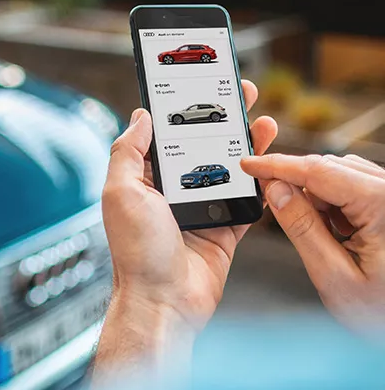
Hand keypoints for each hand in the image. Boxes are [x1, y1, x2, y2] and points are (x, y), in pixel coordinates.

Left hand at [96, 82, 276, 370]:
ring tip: (260, 119)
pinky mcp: (223, 227)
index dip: (179, 110)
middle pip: (200, 147)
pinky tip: (268, 160)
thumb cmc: (137, 253)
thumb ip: (127, 152)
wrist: (164, 303)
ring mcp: (199, 208)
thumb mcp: (120, 193)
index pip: (163, 136)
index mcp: (143, 181)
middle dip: (219, 120)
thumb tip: (140, 116)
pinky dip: (258, 180)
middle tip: (238, 93)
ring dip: (244, 144)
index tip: (196, 86)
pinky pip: (245, 199)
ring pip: (227, 168)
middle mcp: (170, 192)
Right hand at [240, 153, 384, 332]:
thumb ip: (302, 228)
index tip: (251, 164)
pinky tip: (334, 232)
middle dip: (297, 186)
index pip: (320, 171)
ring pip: (342, 176)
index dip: (278, 166)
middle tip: (273, 207)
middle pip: (330, 169)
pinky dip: (334, 205)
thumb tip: (276, 192)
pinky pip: (356, 190)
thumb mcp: (333, 275)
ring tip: (320, 237)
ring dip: (317, 198)